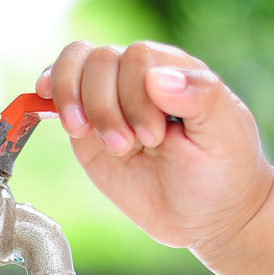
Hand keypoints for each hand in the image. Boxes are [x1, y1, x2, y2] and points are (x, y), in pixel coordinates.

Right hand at [36, 41, 273, 255]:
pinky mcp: (88, 131)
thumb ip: (200, 96)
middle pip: (98, 61)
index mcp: (172, 70)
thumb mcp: (225, 134)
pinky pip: (58, 98)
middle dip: (106, 108)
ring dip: (75, 103)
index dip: (135, 96)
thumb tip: (156, 76)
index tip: (155, 138)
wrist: (207, 216)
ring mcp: (109, 102)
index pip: (135, 57)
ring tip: (95, 139)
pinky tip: (48, 107)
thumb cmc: (223, 171)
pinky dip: (49, 97)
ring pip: (73, 69)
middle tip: (128, 147)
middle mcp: (137, 79)